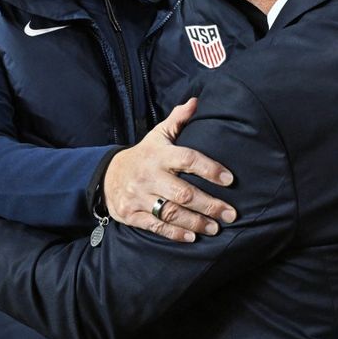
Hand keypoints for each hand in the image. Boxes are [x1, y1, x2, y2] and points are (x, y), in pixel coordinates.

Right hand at [104, 98, 236, 242]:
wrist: (106, 175)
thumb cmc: (143, 155)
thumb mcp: (157, 135)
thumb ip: (178, 120)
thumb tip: (196, 101)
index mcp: (158, 154)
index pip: (188, 159)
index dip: (210, 169)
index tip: (229, 180)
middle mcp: (149, 175)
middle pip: (183, 193)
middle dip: (209, 204)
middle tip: (231, 213)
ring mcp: (138, 196)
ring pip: (171, 212)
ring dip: (196, 222)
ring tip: (216, 227)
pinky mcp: (131, 214)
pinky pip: (155, 226)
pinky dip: (175, 233)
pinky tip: (192, 236)